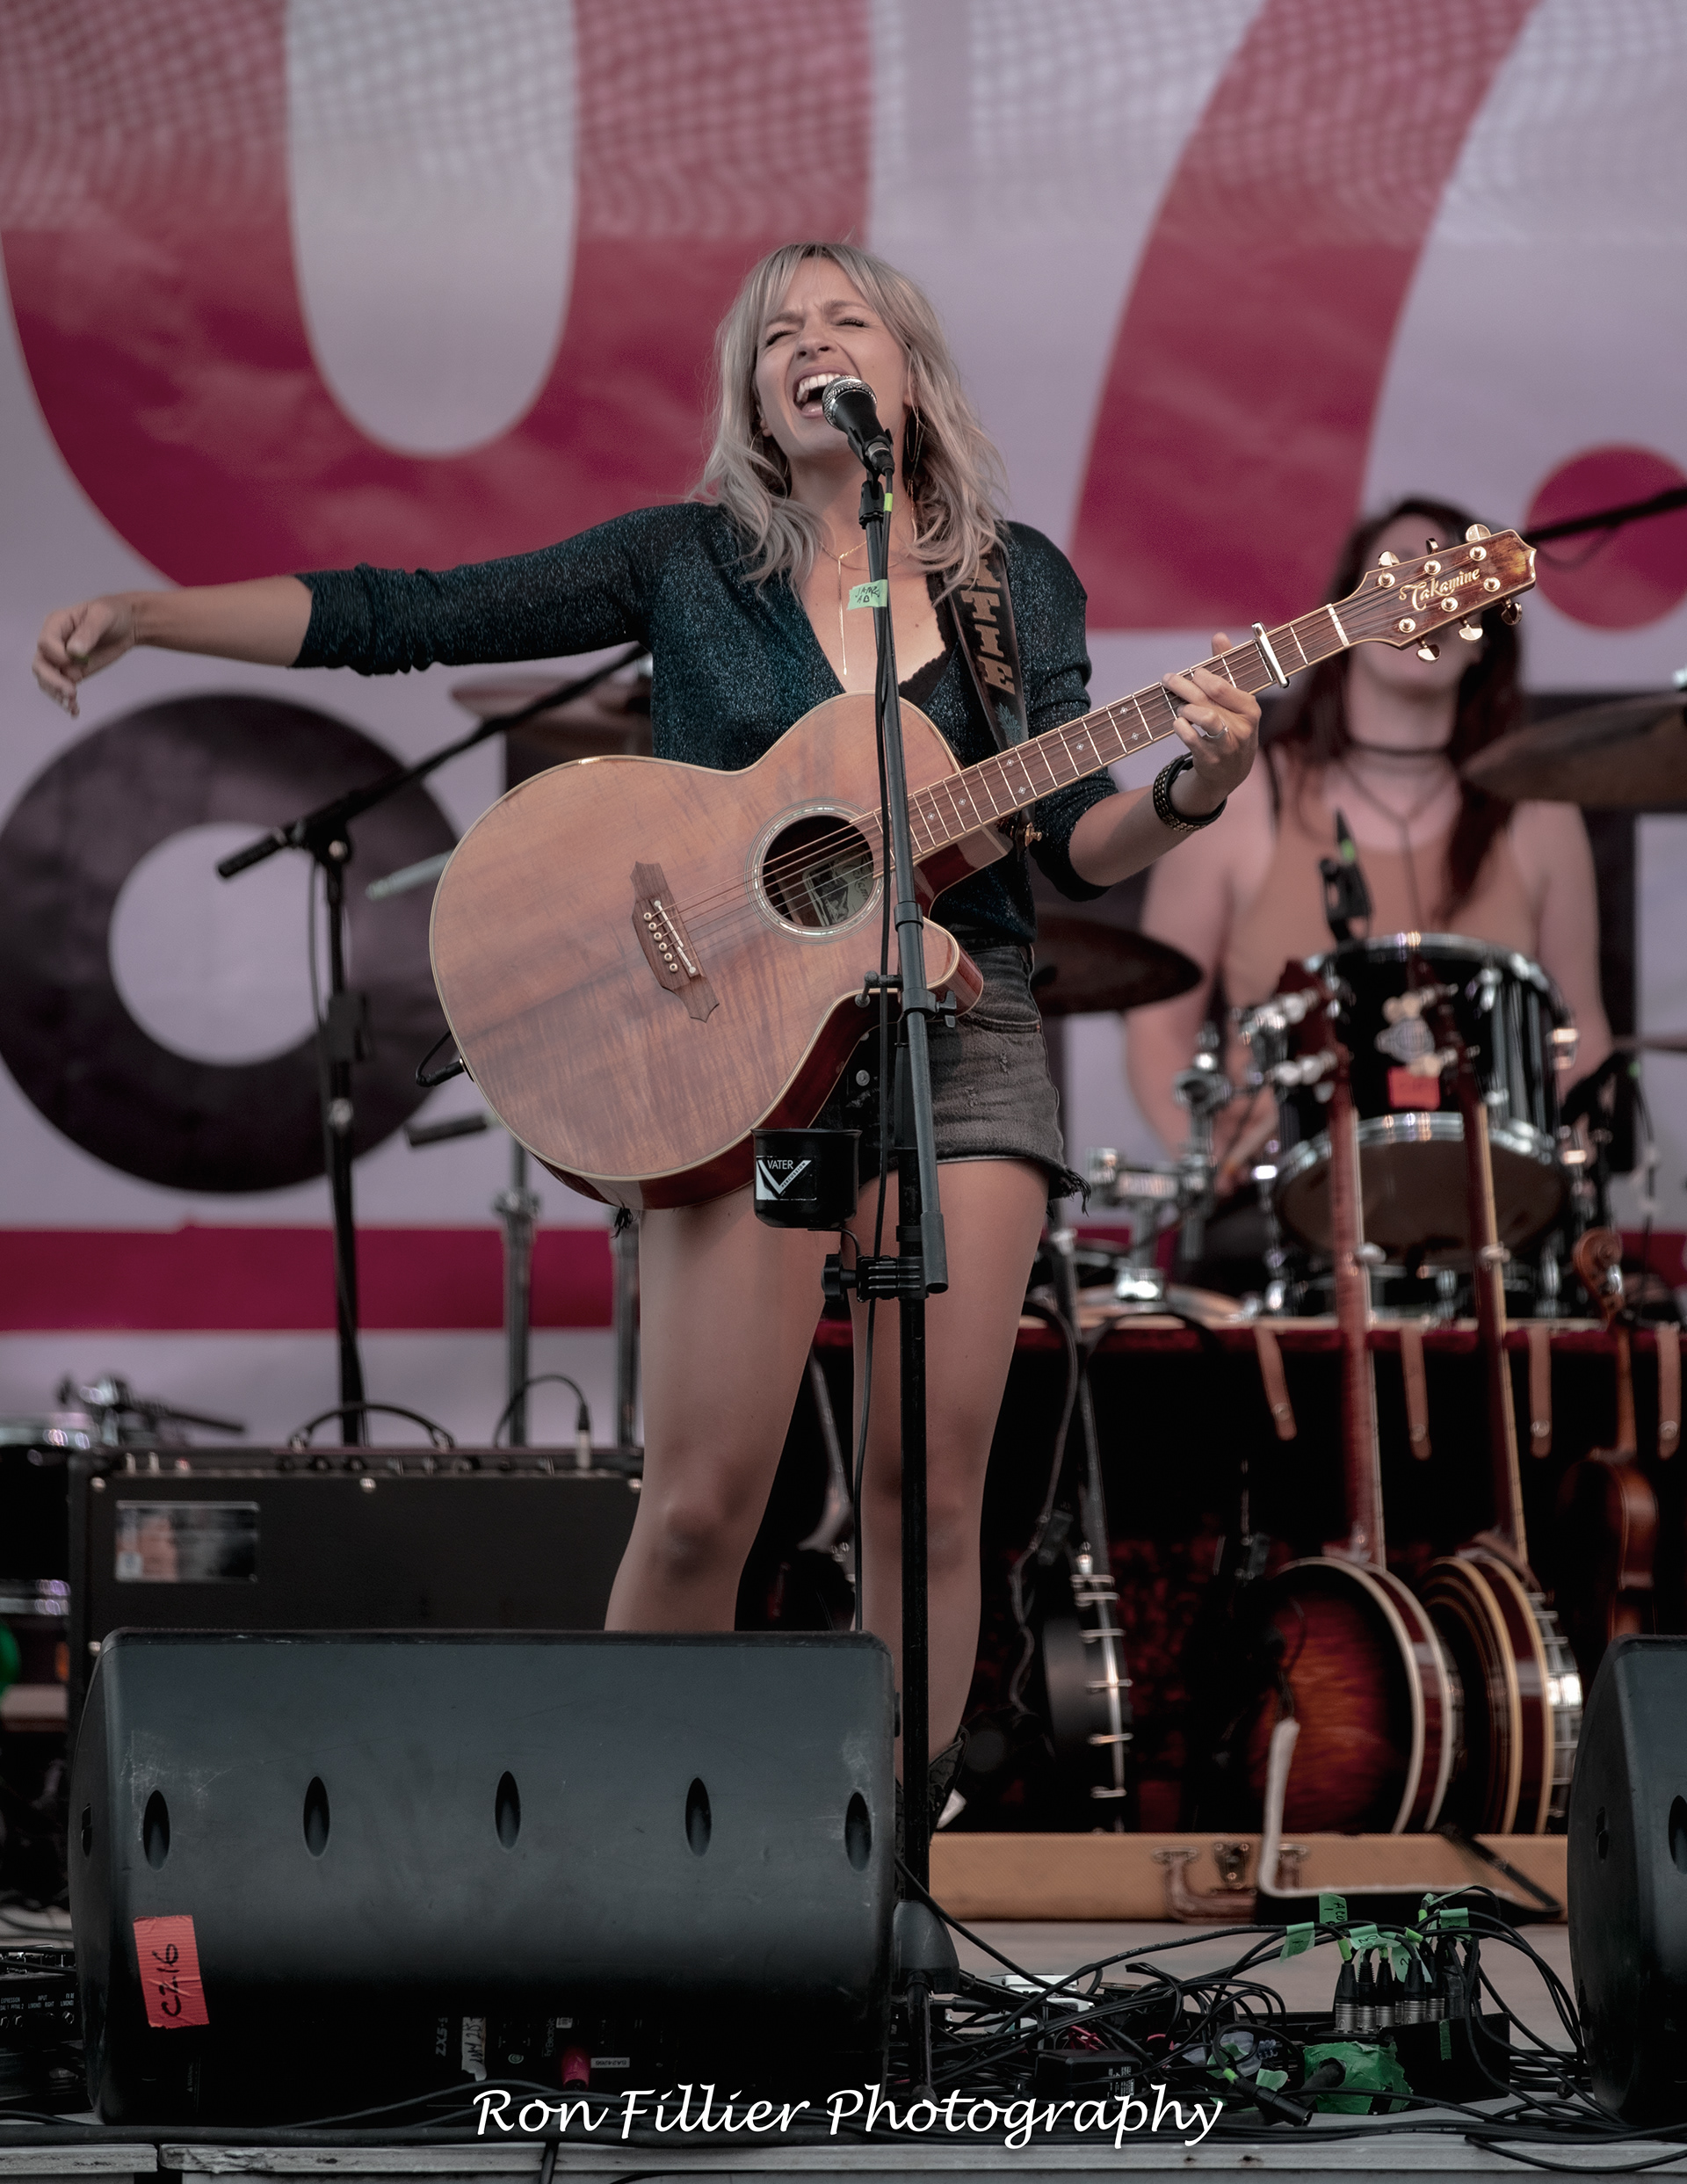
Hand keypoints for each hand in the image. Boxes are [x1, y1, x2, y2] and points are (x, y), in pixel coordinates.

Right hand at [32, 596, 137, 716]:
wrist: (128, 624)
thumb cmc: (113, 613)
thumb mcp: (102, 615)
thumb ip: (88, 632)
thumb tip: (74, 651)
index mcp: (56, 624)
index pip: (45, 643)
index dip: (57, 654)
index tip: (75, 658)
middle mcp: (54, 642)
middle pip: (41, 664)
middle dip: (52, 680)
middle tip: (70, 692)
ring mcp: (61, 659)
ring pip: (48, 679)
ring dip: (57, 694)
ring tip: (72, 705)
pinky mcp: (73, 672)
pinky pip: (62, 688)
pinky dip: (66, 700)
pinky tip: (74, 710)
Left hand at [1161, 632, 1259, 815]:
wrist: (1230, 772)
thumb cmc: (1231, 727)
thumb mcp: (1234, 700)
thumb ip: (1225, 667)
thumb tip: (1218, 635)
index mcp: (1250, 708)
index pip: (1222, 686)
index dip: (1202, 676)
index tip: (1192, 672)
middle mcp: (1243, 727)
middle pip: (1208, 698)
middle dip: (1184, 686)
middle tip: (1168, 679)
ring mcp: (1228, 745)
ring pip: (1204, 717)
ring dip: (1185, 708)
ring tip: (1180, 707)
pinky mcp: (1211, 759)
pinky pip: (1192, 739)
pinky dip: (1181, 728)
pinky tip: (1177, 723)